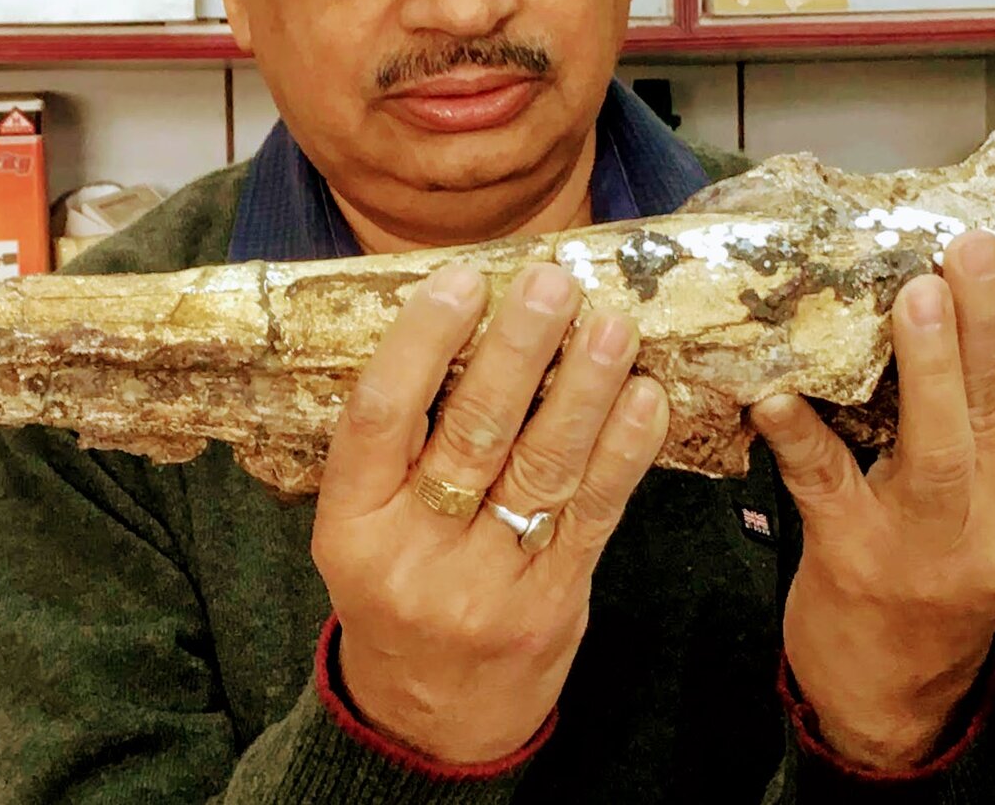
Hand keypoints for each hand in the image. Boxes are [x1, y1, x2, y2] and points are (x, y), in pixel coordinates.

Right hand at [314, 259, 667, 763]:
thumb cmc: (396, 586)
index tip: (463, 279)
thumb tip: (470, 318)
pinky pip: (593, 514)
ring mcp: (485, 585)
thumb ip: (401, 444)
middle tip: (554, 282)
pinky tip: (644, 398)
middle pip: (472, 432)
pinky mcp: (551, 604)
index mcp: (350, 523)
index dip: (421, 341)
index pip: (379, 414)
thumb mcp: (362, 526)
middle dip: (520, 349)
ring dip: (585, 388)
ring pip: (542, 467)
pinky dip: (624, 450)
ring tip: (612, 324)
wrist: (428, 716)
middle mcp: (414, 553)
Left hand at [752, 234, 994, 769]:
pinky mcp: (850, 556)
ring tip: (916, 292)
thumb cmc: (945, 570)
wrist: (891, 687)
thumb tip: (979, 298)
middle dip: (989, 322)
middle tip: (976, 245)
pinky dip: (799, 432)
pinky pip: (824, 482)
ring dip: (926, 366)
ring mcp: (924, 546)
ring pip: (931, 447)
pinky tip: (775, 389)